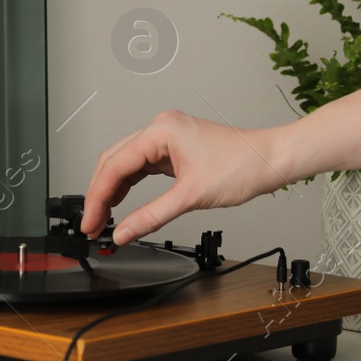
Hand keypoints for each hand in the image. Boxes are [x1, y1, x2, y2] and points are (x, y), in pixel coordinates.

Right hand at [81, 110, 290, 242]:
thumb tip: (124, 232)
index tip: (91, 223)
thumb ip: (151, 216)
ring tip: (103, 218)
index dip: (97, 198)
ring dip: (112, 191)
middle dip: (99, 194)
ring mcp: (167, 138)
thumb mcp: (191, 197)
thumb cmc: (242, 166)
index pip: (115, 165)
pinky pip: (141, 167)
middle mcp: (160, 129)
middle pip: (113, 161)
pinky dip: (129, 186)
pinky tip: (122, 203)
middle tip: (92, 225)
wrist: (270, 161)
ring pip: (125, 164)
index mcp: (161, 131)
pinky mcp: (174, 149)